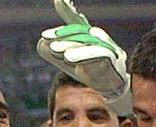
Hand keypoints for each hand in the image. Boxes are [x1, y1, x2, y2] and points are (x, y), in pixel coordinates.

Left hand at [37, 0, 130, 114]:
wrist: (111, 88)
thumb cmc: (90, 71)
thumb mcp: (69, 61)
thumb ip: (55, 52)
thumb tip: (41, 43)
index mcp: (88, 35)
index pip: (77, 20)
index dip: (68, 10)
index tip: (59, 0)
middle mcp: (99, 37)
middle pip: (81, 32)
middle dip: (63, 34)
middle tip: (46, 37)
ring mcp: (108, 46)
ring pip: (89, 42)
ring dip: (71, 45)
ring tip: (55, 49)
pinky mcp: (114, 59)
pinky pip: (101, 53)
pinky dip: (85, 54)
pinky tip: (69, 57)